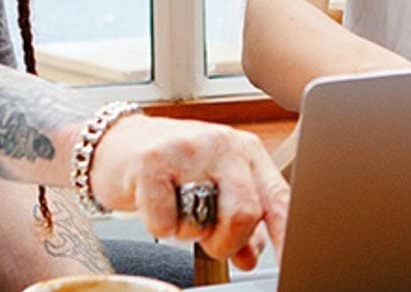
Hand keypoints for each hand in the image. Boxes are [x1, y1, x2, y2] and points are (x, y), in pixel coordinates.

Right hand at [87, 115, 289, 268]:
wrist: (115, 143)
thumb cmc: (172, 167)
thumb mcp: (214, 186)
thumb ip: (239, 219)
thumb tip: (252, 255)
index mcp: (247, 152)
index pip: (280, 199)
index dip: (288, 238)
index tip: (295, 267)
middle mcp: (223, 145)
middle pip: (246, 213)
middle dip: (226, 240)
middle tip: (207, 237)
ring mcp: (188, 150)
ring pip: (205, 221)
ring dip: (189, 232)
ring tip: (177, 209)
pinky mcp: (151, 162)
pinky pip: (166, 223)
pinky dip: (160, 227)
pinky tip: (154, 204)